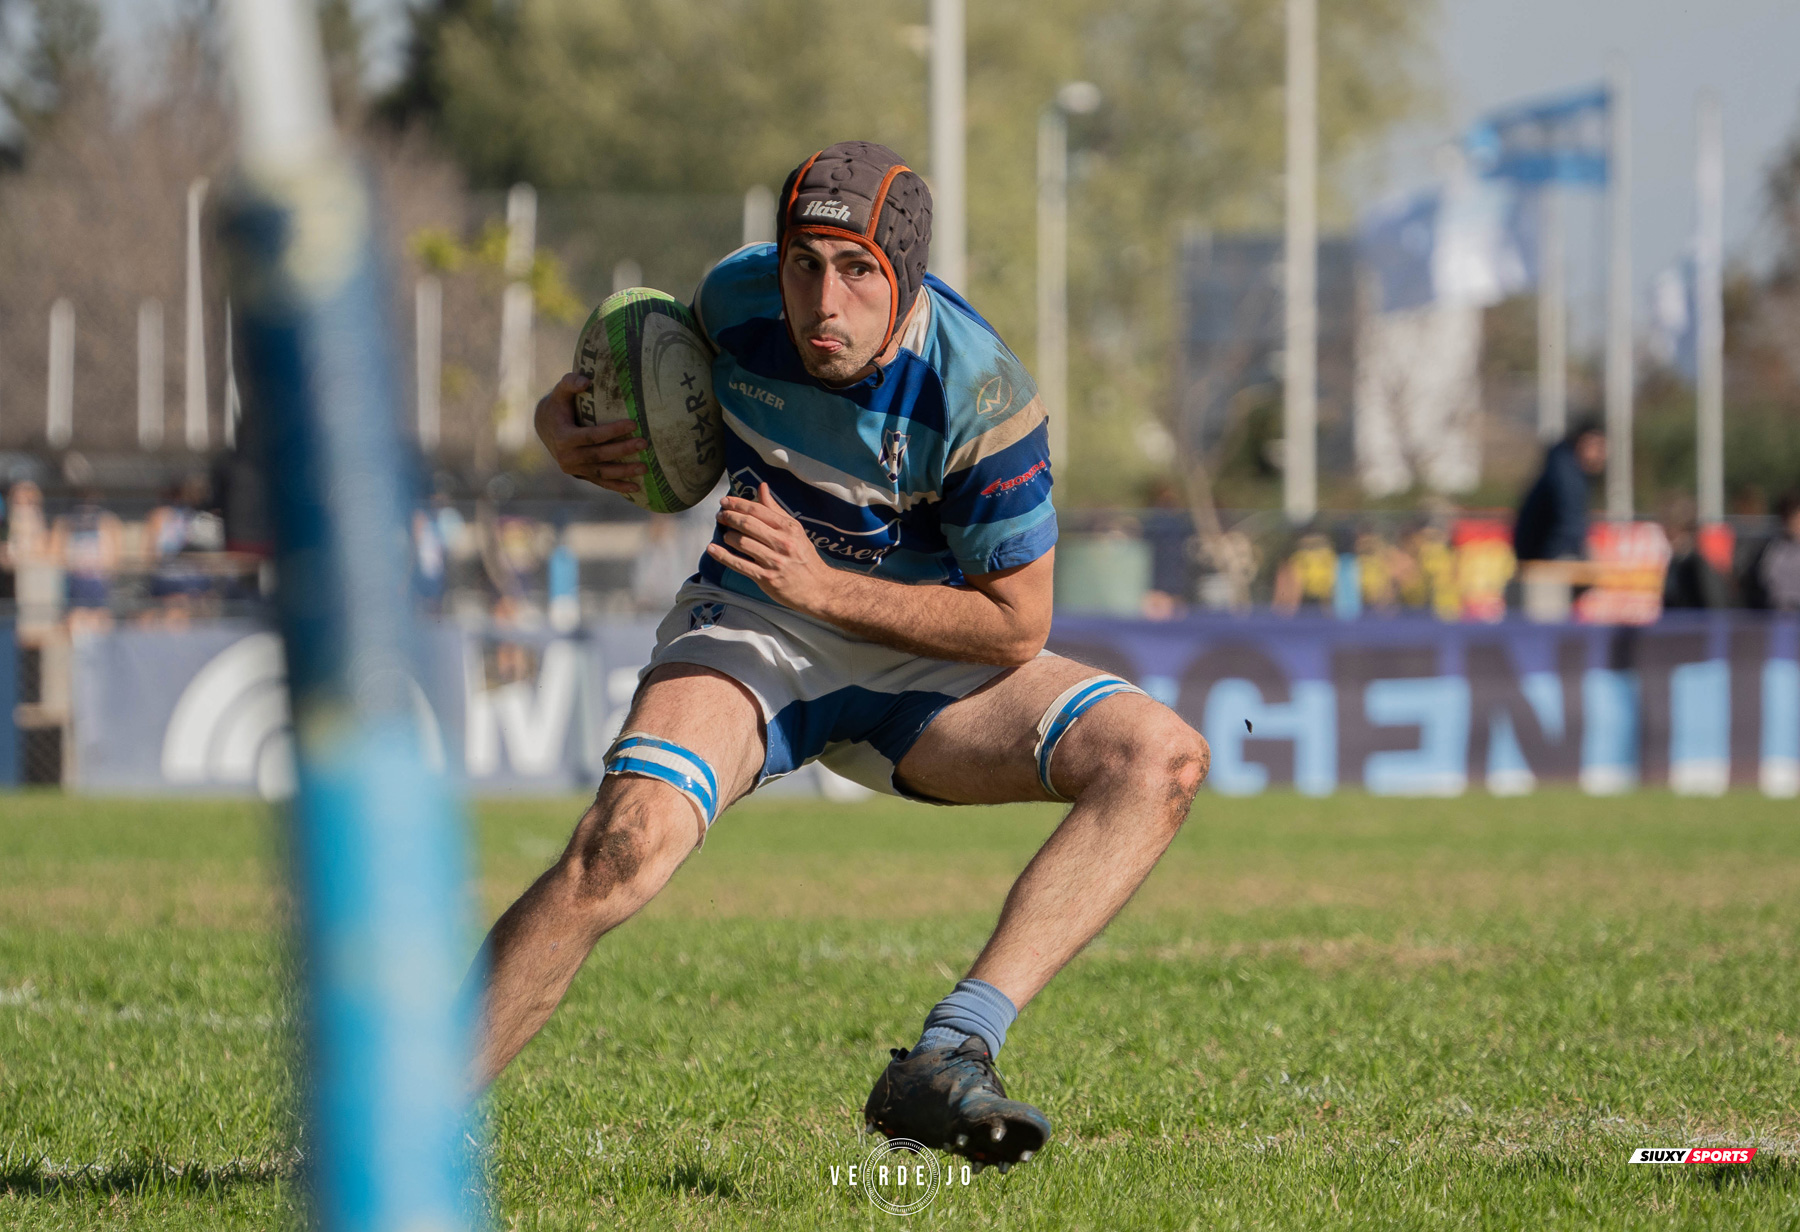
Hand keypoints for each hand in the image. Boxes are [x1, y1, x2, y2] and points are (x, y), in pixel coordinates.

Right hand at [533, 371, 647, 494]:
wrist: (545, 426)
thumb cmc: (558, 405)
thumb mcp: (560, 391)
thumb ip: (570, 382)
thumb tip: (586, 381)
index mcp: (563, 437)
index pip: (592, 435)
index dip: (613, 431)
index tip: (633, 424)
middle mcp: (567, 457)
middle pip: (599, 455)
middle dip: (623, 450)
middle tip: (644, 444)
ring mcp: (574, 469)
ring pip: (602, 472)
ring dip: (624, 472)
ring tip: (645, 467)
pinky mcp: (580, 475)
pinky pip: (601, 482)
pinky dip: (618, 486)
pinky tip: (636, 488)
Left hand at [706, 483, 837, 611]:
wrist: (817, 588)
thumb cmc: (804, 557)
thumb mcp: (795, 530)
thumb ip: (775, 510)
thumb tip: (761, 487)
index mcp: (789, 528)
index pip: (758, 510)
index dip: (738, 504)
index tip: (725, 501)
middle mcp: (782, 543)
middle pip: (748, 525)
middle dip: (729, 517)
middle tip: (720, 515)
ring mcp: (774, 561)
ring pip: (742, 543)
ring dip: (727, 535)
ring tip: (723, 532)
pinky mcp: (766, 578)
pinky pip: (739, 565)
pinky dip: (723, 556)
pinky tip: (712, 549)